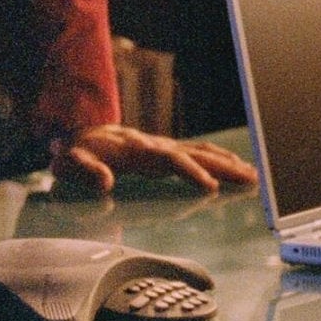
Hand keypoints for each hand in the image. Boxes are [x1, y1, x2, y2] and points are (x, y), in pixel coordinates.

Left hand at [49, 126, 256, 193]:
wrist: (79, 134)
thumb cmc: (74, 152)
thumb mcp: (68, 162)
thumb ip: (85, 171)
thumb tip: (105, 183)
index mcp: (136, 150)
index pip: (171, 160)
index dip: (191, 171)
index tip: (210, 186)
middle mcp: (156, 145)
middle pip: (196, 153)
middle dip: (224, 166)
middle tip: (249, 179)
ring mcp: (164, 146)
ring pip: (202, 151)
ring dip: (228, 162)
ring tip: (252, 174)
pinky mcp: (167, 151)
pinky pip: (198, 153)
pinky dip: (220, 159)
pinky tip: (234, 166)